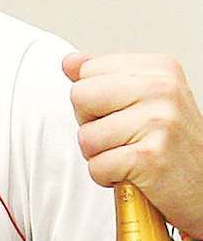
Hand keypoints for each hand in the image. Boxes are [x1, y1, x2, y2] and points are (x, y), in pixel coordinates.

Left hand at [64, 51, 202, 237]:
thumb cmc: (171, 146)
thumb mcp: (144, 100)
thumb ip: (105, 79)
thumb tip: (70, 62)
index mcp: (159, 69)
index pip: (88, 72)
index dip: (95, 101)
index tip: (123, 115)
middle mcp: (162, 89)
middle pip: (81, 97)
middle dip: (91, 125)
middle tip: (123, 138)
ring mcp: (158, 122)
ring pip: (85, 138)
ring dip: (100, 156)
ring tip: (130, 156)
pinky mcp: (150, 157)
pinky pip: (97, 168)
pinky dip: (108, 178)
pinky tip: (133, 173)